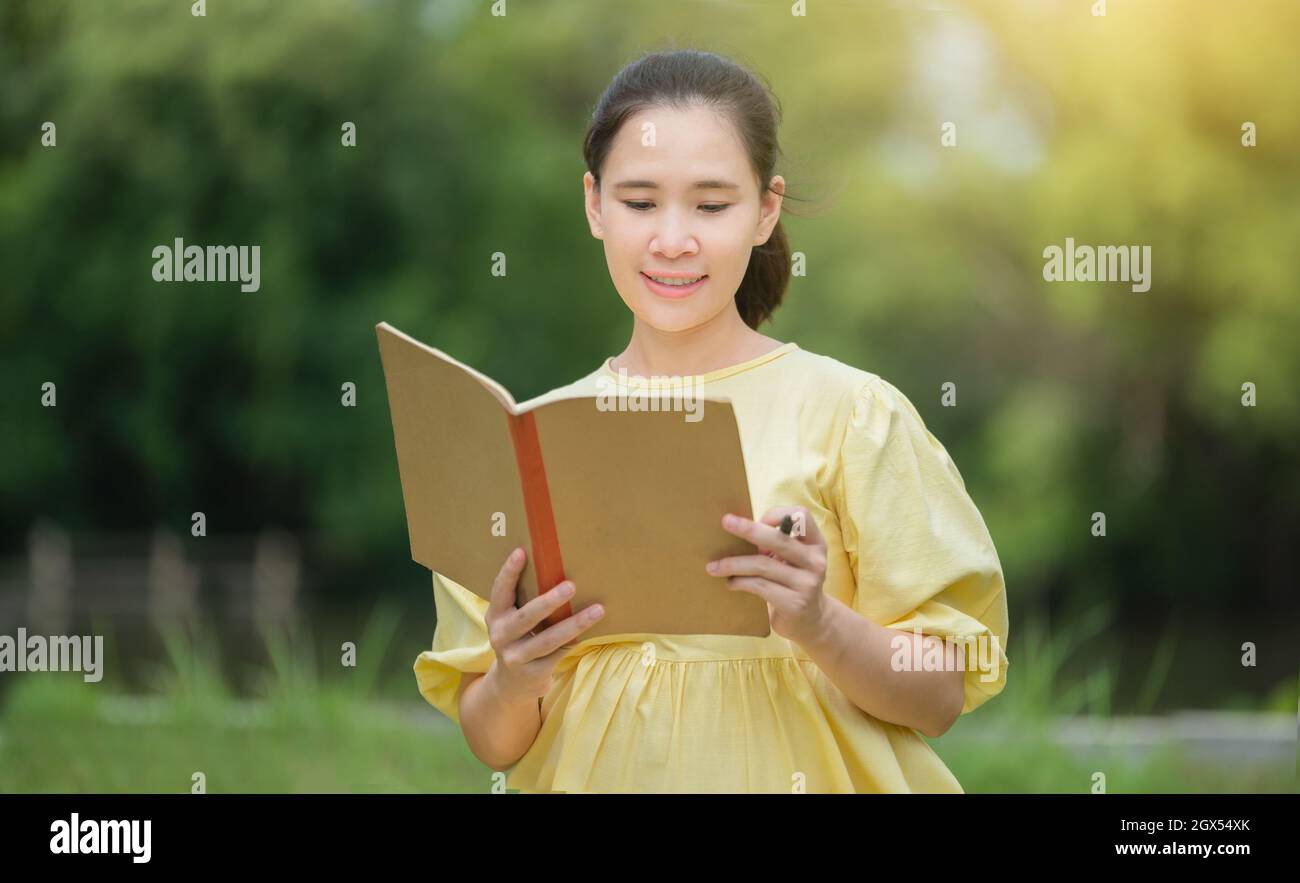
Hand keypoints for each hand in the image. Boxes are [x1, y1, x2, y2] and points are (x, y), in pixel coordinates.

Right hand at [483, 546, 604, 702]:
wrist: (510, 686)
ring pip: (548, 639)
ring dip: (575, 624)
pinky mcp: (533, 673)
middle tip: (571, 586)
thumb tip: (557, 568)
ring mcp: (516, 657)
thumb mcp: (512, 622)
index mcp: (495, 616)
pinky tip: (593, 631)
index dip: (509, 572)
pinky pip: (559, 653)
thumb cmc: (519, 640)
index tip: (521, 551)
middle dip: (549, 601)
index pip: (500, 591)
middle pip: (526, 617)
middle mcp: (501, 636)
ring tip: (598, 610)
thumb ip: (524, 602)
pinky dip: (576, 641)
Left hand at [706, 506, 829, 644]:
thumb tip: (737, 529)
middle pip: (779, 539)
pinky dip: (740, 582)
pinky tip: (730, 583)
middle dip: (749, 529)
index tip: (757, 521)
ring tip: (714, 567)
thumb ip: (776, 544)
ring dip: (734, 563)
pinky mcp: (794, 604)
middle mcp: (816, 561)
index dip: (777, 514)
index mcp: (816, 544)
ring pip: (763, 565)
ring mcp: (807, 584)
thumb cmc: (793, 583)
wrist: (811, 622)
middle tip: (726, 522)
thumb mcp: (793, 560)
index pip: (801, 515)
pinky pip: (759, 586)